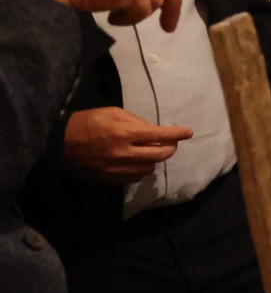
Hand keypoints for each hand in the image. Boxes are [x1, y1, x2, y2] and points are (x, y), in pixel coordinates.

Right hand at [63, 107, 192, 182]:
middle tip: (171, 143)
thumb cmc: (87, 122)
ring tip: (149, 150)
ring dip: (154, 159)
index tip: (188, 133)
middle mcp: (125, 153)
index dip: (177, 134)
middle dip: (171, 148)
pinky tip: (137, 161)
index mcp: (125, 133)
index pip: (160, 135)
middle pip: (161, 155)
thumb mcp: (112, 113)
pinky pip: (136, 177)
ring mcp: (118, 169)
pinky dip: (141, 169)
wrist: (60, 144)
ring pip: (150, 168)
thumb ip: (136, 121)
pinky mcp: (111, 179)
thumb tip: (154, 130)